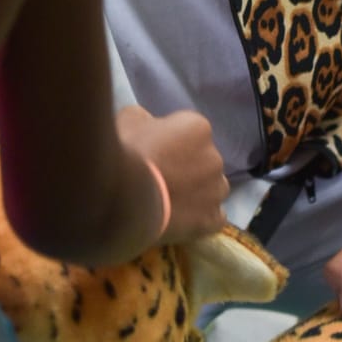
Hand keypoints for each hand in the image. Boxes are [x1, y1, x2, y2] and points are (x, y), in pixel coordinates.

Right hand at [117, 104, 229, 243]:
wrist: (125, 195)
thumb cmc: (126, 152)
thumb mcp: (129, 119)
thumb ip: (146, 120)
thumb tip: (148, 125)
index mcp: (198, 128)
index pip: (190, 133)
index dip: (171, 144)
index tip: (154, 154)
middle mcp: (215, 156)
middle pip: (203, 161)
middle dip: (186, 168)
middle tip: (160, 179)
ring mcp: (216, 190)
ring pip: (212, 190)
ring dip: (197, 194)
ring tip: (171, 203)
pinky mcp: (211, 219)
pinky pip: (214, 218)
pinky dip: (201, 219)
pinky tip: (183, 221)